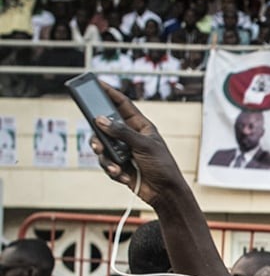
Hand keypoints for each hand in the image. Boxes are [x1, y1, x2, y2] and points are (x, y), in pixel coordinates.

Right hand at [91, 81, 184, 205]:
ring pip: (102, 146)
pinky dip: (113, 171)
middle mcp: (130, 136)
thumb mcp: (144, 146)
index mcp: (141, 126)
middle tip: (99, 142)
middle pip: (105, 126)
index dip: (110, 93)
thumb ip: (122, 132)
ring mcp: (123, 151)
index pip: (122, 105)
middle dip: (99, 135)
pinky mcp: (119, 165)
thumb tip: (100, 119)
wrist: (165, 193)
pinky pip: (106, 164)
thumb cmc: (163, 166)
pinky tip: (124, 176)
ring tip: (116, 166)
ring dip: (106, 158)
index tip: (96, 82)